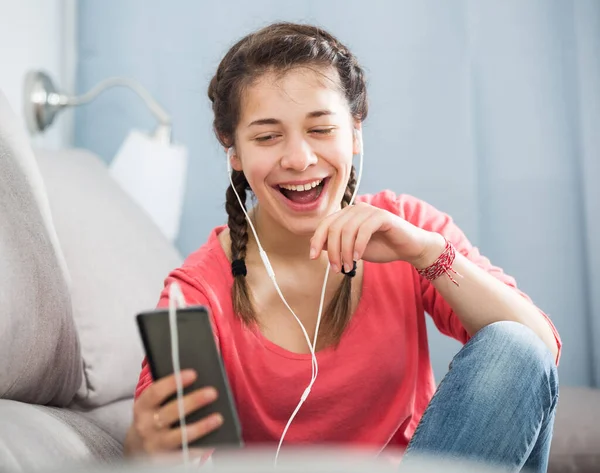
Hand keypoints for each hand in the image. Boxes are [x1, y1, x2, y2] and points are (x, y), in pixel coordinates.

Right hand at [125, 370, 222, 455]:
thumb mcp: (153, 403)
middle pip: (170, 412)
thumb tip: (194, 376)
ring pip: (179, 435)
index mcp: (142, 406)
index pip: (156, 392)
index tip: (193, 374)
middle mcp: (145, 425)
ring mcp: (154, 444)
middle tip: (212, 393)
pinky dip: (198, 449)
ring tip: (218, 418)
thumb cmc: (153, 416)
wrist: (137, 446)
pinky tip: (212, 441)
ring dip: (200, 427)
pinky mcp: (162, 459)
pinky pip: (183, 454)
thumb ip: (168, 391)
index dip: (173, 382)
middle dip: (193, 401)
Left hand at [309, 202, 443, 271]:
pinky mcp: (382, 216)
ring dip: (346, 252)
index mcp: (347, 215)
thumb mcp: (353, 249)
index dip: (316, 240)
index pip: (325, 224)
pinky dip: (359, 245)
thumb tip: (316, 247)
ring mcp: (369, 210)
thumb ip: (337, 245)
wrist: (408, 248)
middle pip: (334, 228)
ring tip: (348, 267)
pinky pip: (364, 230)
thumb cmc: (381, 247)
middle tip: (337, 269)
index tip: (312, 257)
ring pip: (347, 230)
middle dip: (332, 251)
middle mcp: (356, 209)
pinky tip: (359, 258)